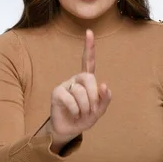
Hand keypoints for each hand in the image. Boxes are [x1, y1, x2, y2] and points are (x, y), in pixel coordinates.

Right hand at [47, 29, 112, 150]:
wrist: (69, 130)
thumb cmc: (84, 117)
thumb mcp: (99, 110)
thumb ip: (105, 98)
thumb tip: (104, 85)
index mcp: (87, 81)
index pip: (89, 61)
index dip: (89, 47)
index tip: (89, 32)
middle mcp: (76, 79)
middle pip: (89, 79)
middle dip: (94, 96)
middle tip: (92, 110)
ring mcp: (65, 85)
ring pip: (80, 91)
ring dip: (86, 107)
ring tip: (82, 113)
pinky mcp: (57, 93)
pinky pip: (71, 99)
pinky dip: (76, 110)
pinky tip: (74, 114)